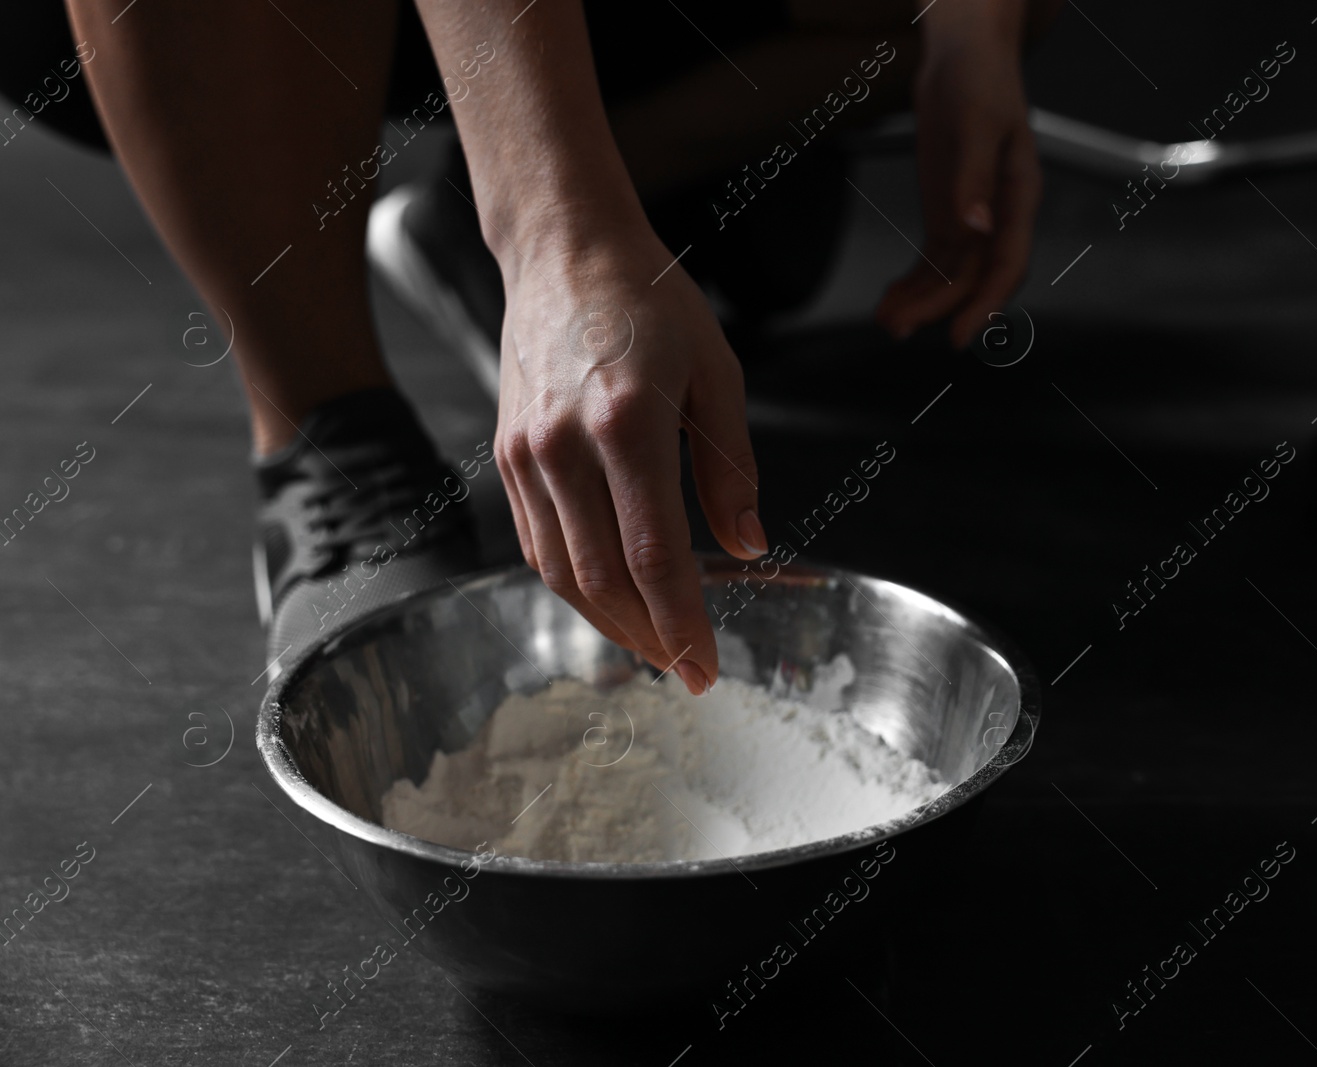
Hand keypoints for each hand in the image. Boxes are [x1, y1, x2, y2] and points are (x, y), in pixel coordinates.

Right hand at [492, 225, 764, 694]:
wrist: (564, 252)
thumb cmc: (650, 305)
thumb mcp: (716, 374)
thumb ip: (731, 468)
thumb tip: (749, 546)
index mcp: (627, 423)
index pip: (654, 556)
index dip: (682, 622)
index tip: (707, 667)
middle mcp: (565, 447)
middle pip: (603, 578)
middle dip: (649, 637)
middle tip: (687, 668)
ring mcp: (527, 455)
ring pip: (561, 573)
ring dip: (609, 622)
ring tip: (655, 644)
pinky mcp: (506, 456)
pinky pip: (536, 544)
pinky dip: (573, 584)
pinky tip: (610, 597)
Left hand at [876, 6, 1040, 347]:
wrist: (963, 57)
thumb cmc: (981, 82)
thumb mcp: (978, 125)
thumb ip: (975, 178)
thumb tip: (976, 228)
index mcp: (1019, 199)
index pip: (1006, 265)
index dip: (986, 304)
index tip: (959, 336)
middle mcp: (998, 217)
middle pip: (970, 278)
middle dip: (935, 307)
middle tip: (897, 328)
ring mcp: (972, 218)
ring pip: (949, 275)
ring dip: (919, 301)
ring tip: (886, 320)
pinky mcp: (948, 213)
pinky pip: (933, 261)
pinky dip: (912, 282)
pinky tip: (890, 299)